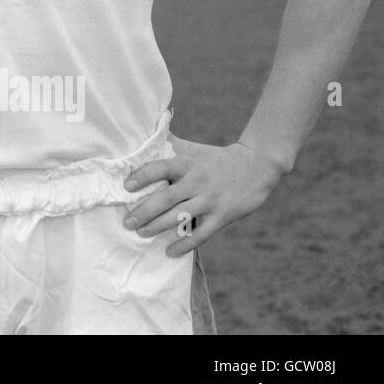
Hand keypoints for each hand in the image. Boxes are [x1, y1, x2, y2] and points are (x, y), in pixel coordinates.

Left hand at [122, 134, 284, 256]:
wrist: (256, 166)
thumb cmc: (214, 158)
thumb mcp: (191, 148)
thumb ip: (168, 143)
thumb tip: (140, 130)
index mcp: (187, 163)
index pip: (161, 168)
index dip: (143, 176)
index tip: (127, 186)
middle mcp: (197, 181)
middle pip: (167, 198)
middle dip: (145, 211)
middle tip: (127, 222)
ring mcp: (210, 200)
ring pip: (181, 217)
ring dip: (158, 227)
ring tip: (141, 233)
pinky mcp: (223, 216)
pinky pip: (202, 234)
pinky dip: (185, 245)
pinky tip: (169, 252)